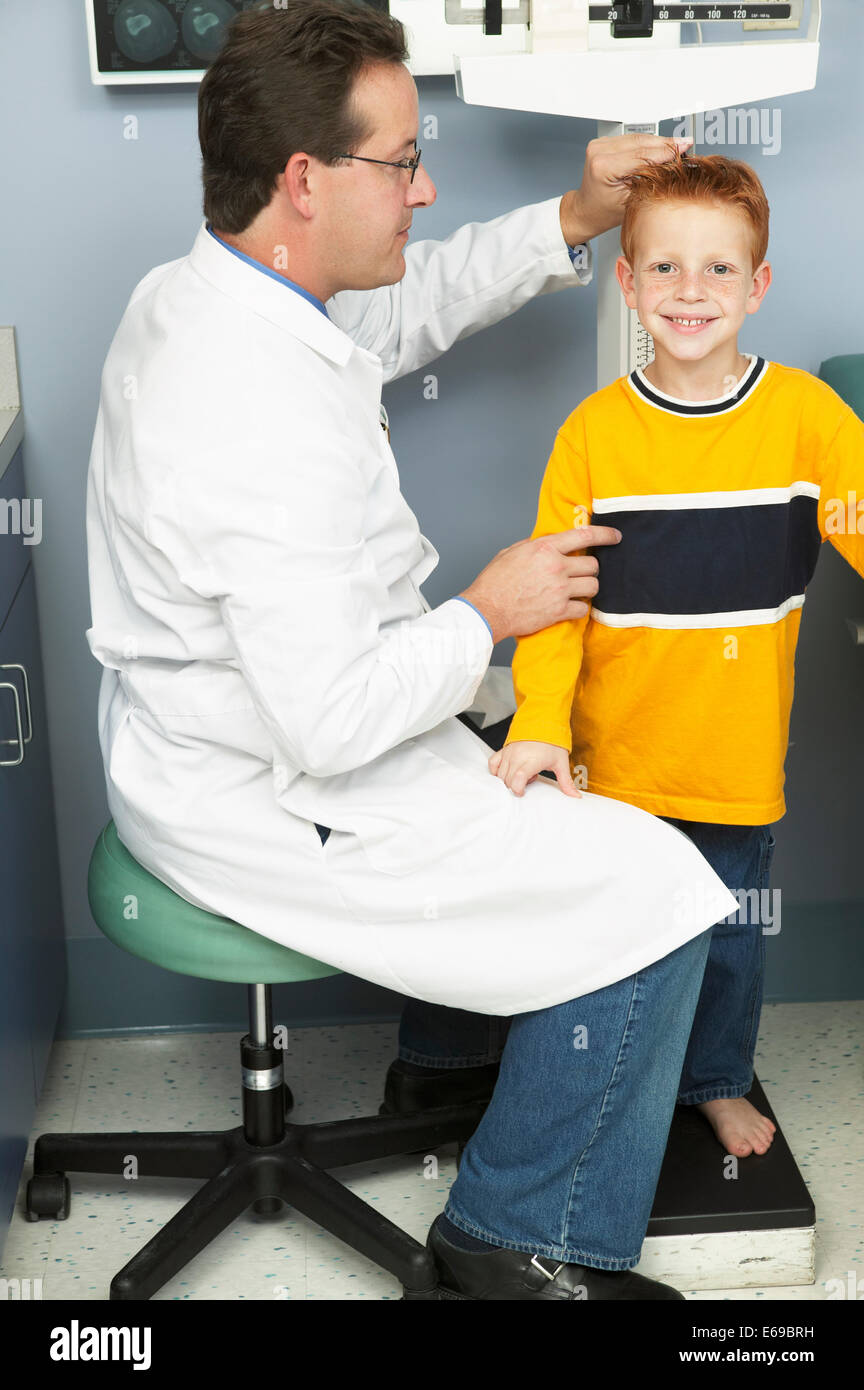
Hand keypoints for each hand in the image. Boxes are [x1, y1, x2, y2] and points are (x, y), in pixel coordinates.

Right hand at [458, 523, 619, 644]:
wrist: (486, 610)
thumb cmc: (493, 583)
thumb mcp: (510, 553)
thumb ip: (532, 546)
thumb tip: (545, 543)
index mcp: (545, 548)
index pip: (584, 536)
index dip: (605, 534)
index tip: (615, 536)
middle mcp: (556, 567)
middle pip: (593, 565)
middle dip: (589, 570)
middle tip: (580, 574)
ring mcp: (559, 590)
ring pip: (593, 586)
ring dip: (587, 589)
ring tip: (576, 591)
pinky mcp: (559, 611)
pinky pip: (583, 608)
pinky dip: (579, 608)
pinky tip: (569, 607)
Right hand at [488, 741, 581, 797]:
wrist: (544, 722)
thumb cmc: (552, 742)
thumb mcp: (561, 763)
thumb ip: (566, 782)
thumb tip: (575, 796)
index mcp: (532, 760)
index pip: (517, 779)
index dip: (518, 789)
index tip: (523, 792)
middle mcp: (518, 756)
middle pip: (507, 780)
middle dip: (515, 786)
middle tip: (529, 780)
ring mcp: (509, 753)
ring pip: (500, 774)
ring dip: (508, 779)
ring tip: (522, 774)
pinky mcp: (504, 749)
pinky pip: (493, 763)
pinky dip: (496, 771)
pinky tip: (507, 772)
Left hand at [560, 133, 693, 243]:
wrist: (587, 210)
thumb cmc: (605, 212)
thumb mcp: (632, 200)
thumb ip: (651, 179)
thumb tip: (673, 162)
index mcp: (603, 167)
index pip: (642, 155)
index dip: (666, 151)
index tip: (684, 148)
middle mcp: (599, 152)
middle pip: (641, 142)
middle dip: (665, 144)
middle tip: (685, 144)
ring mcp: (600, 144)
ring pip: (638, 137)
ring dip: (658, 141)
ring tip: (678, 145)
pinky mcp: (604, 142)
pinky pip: (631, 138)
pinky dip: (647, 142)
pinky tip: (660, 146)